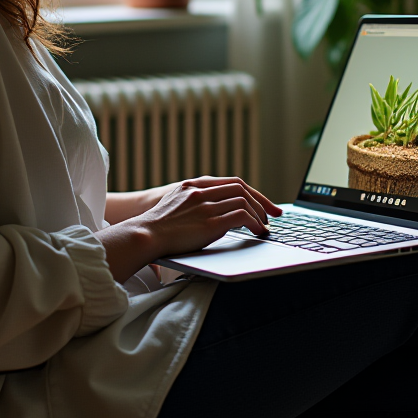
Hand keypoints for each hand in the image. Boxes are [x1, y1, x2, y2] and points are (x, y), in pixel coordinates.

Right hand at [96, 176, 281, 281]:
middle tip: (274, 214)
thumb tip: (214, 212)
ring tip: (264, 227)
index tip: (264, 203)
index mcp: (193, 185)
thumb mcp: (175, 205)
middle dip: (262, 201)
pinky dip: (254, 223)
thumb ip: (194, 202)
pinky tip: (257, 232)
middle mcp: (201, 191)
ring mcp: (205, 205)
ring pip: (244, 200)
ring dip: (259, 214)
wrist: (143, 235)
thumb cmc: (157, 227)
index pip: (232, 182)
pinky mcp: (209, 222)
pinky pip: (242, 216)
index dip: (252, 192)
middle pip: (242, 188)